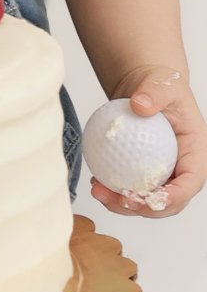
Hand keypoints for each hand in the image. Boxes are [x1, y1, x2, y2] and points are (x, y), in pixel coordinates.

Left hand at [90, 68, 203, 217]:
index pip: (191, 182)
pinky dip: (113, 190)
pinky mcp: (143, 173)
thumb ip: (154, 93)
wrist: (145, 88)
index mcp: (196, 154)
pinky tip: (94, 182)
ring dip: (123, 204)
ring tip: (99, 191)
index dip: (174, 197)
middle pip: (169, 202)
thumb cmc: (162, 86)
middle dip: (145, 208)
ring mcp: (163, 175)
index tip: (150, 198)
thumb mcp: (163, 83)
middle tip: (118, 199)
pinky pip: (129, 187)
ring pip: (146, 201)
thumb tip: (140, 105)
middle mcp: (182, 170)